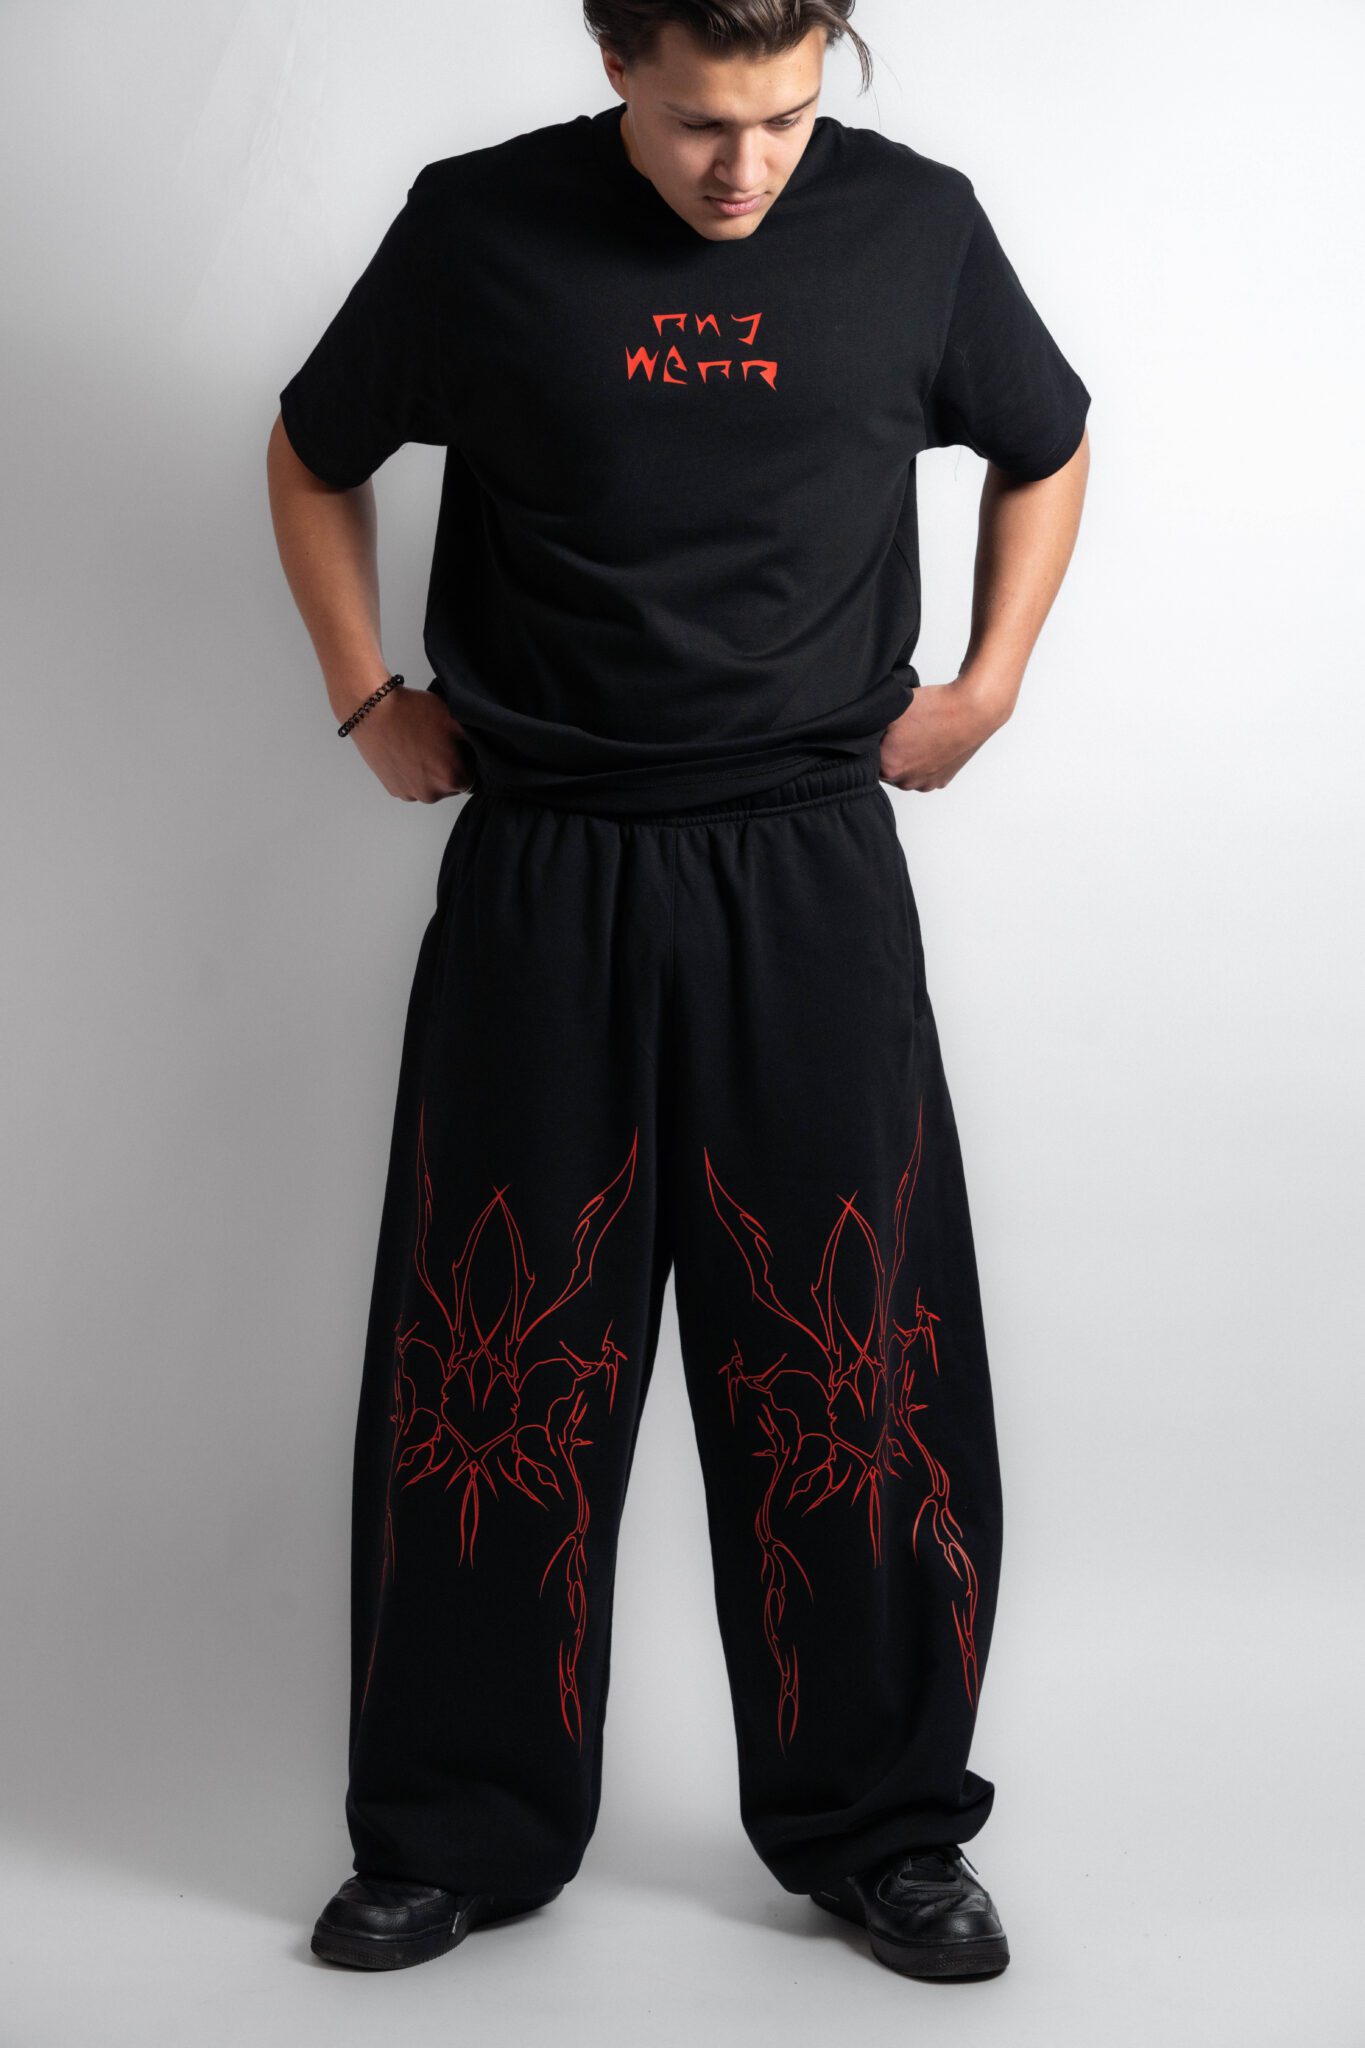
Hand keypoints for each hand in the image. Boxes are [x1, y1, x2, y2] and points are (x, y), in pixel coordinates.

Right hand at [346, 685, 477, 801]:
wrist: (373, 711)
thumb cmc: (414, 712)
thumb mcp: (455, 719)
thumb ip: (475, 741)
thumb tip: (486, 751)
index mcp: (452, 779)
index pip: (471, 777)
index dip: (465, 760)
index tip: (454, 745)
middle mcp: (432, 794)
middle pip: (451, 785)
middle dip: (447, 767)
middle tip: (435, 743)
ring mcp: (411, 794)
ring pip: (430, 786)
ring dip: (429, 772)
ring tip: (419, 746)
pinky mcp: (394, 790)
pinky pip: (411, 786)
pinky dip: (412, 774)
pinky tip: (406, 753)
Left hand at [879, 671, 1014, 791]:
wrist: (973, 710)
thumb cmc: (935, 707)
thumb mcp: (891, 711)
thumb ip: (871, 726)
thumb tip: (861, 732)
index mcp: (888, 767)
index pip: (867, 757)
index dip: (873, 741)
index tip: (883, 729)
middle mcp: (906, 782)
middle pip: (886, 767)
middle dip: (890, 750)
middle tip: (902, 729)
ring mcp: (926, 783)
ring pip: (906, 771)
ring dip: (908, 757)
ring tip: (919, 735)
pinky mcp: (942, 780)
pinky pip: (925, 773)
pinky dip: (925, 760)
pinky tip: (931, 742)